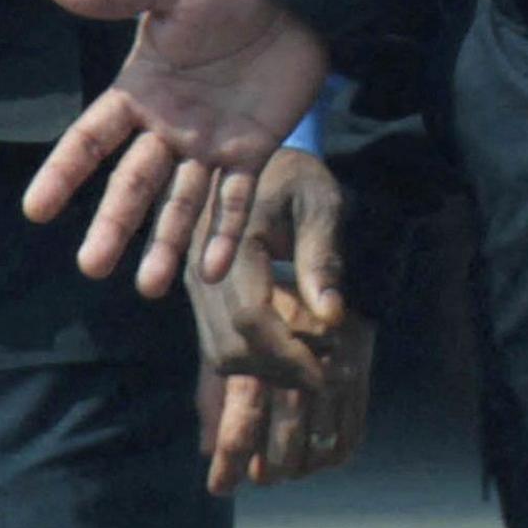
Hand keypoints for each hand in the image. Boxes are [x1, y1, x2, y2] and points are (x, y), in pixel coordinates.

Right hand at [23, 0, 330, 294]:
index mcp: (138, 92)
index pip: (90, 139)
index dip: (64, 172)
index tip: (35, 211)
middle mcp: (167, 127)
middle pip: (133, 184)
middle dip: (113, 224)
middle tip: (92, 267)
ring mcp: (209, 144)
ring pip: (181, 203)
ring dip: (166, 244)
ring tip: (149, 287)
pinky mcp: (253, 151)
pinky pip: (236, 199)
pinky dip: (224, 233)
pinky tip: (212, 269)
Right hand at [189, 149, 371, 493]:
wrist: (250, 156)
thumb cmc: (295, 176)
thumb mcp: (320, 202)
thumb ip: (322, 257)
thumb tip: (332, 317)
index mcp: (228, 239)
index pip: (249, 316)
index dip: (287, 353)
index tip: (326, 372)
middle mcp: (201, 268)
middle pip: (230, 346)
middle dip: (280, 369)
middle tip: (327, 370)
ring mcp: (195, 284)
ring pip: (220, 353)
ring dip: (267, 369)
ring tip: (314, 360)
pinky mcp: (199, 296)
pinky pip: (218, 344)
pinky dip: (254, 358)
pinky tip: (292, 350)